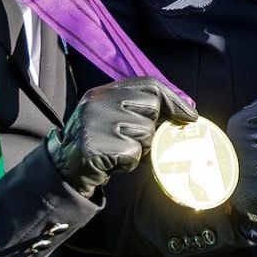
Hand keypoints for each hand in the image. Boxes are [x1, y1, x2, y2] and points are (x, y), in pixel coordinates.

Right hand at [48, 76, 197, 197]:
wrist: (65, 171)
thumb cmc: (100, 146)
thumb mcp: (115, 119)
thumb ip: (141, 110)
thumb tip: (186, 111)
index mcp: (103, 92)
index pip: (149, 84)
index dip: (174, 99)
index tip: (191, 115)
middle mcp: (98, 102)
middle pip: (151, 106)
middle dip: (151, 127)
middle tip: (134, 139)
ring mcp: (96, 122)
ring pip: (145, 132)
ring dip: (139, 147)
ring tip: (118, 152)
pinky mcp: (96, 145)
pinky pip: (133, 152)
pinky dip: (129, 162)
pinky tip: (113, 162)